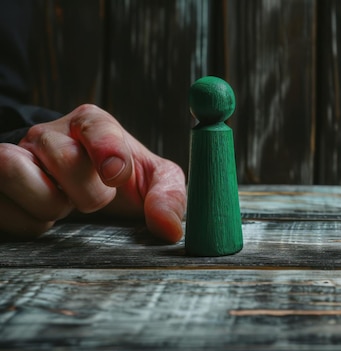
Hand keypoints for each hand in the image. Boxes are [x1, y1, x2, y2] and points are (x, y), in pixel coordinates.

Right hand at [0, 104, 185, 241]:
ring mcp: (16, 155)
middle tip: (96, 202)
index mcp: (93, 124)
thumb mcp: (152, 181)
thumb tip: (169, 228)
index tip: (116, 176)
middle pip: (59, 154)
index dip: (107, 149)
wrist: (78, 189)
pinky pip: (1, 207)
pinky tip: (43, 216)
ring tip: (65, 207)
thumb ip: (169, 197)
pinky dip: (26, 222)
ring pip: (12, 169)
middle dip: (85, 192)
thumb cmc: (119, 180)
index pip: (95, 124)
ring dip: (47, 204)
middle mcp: (50, 134)